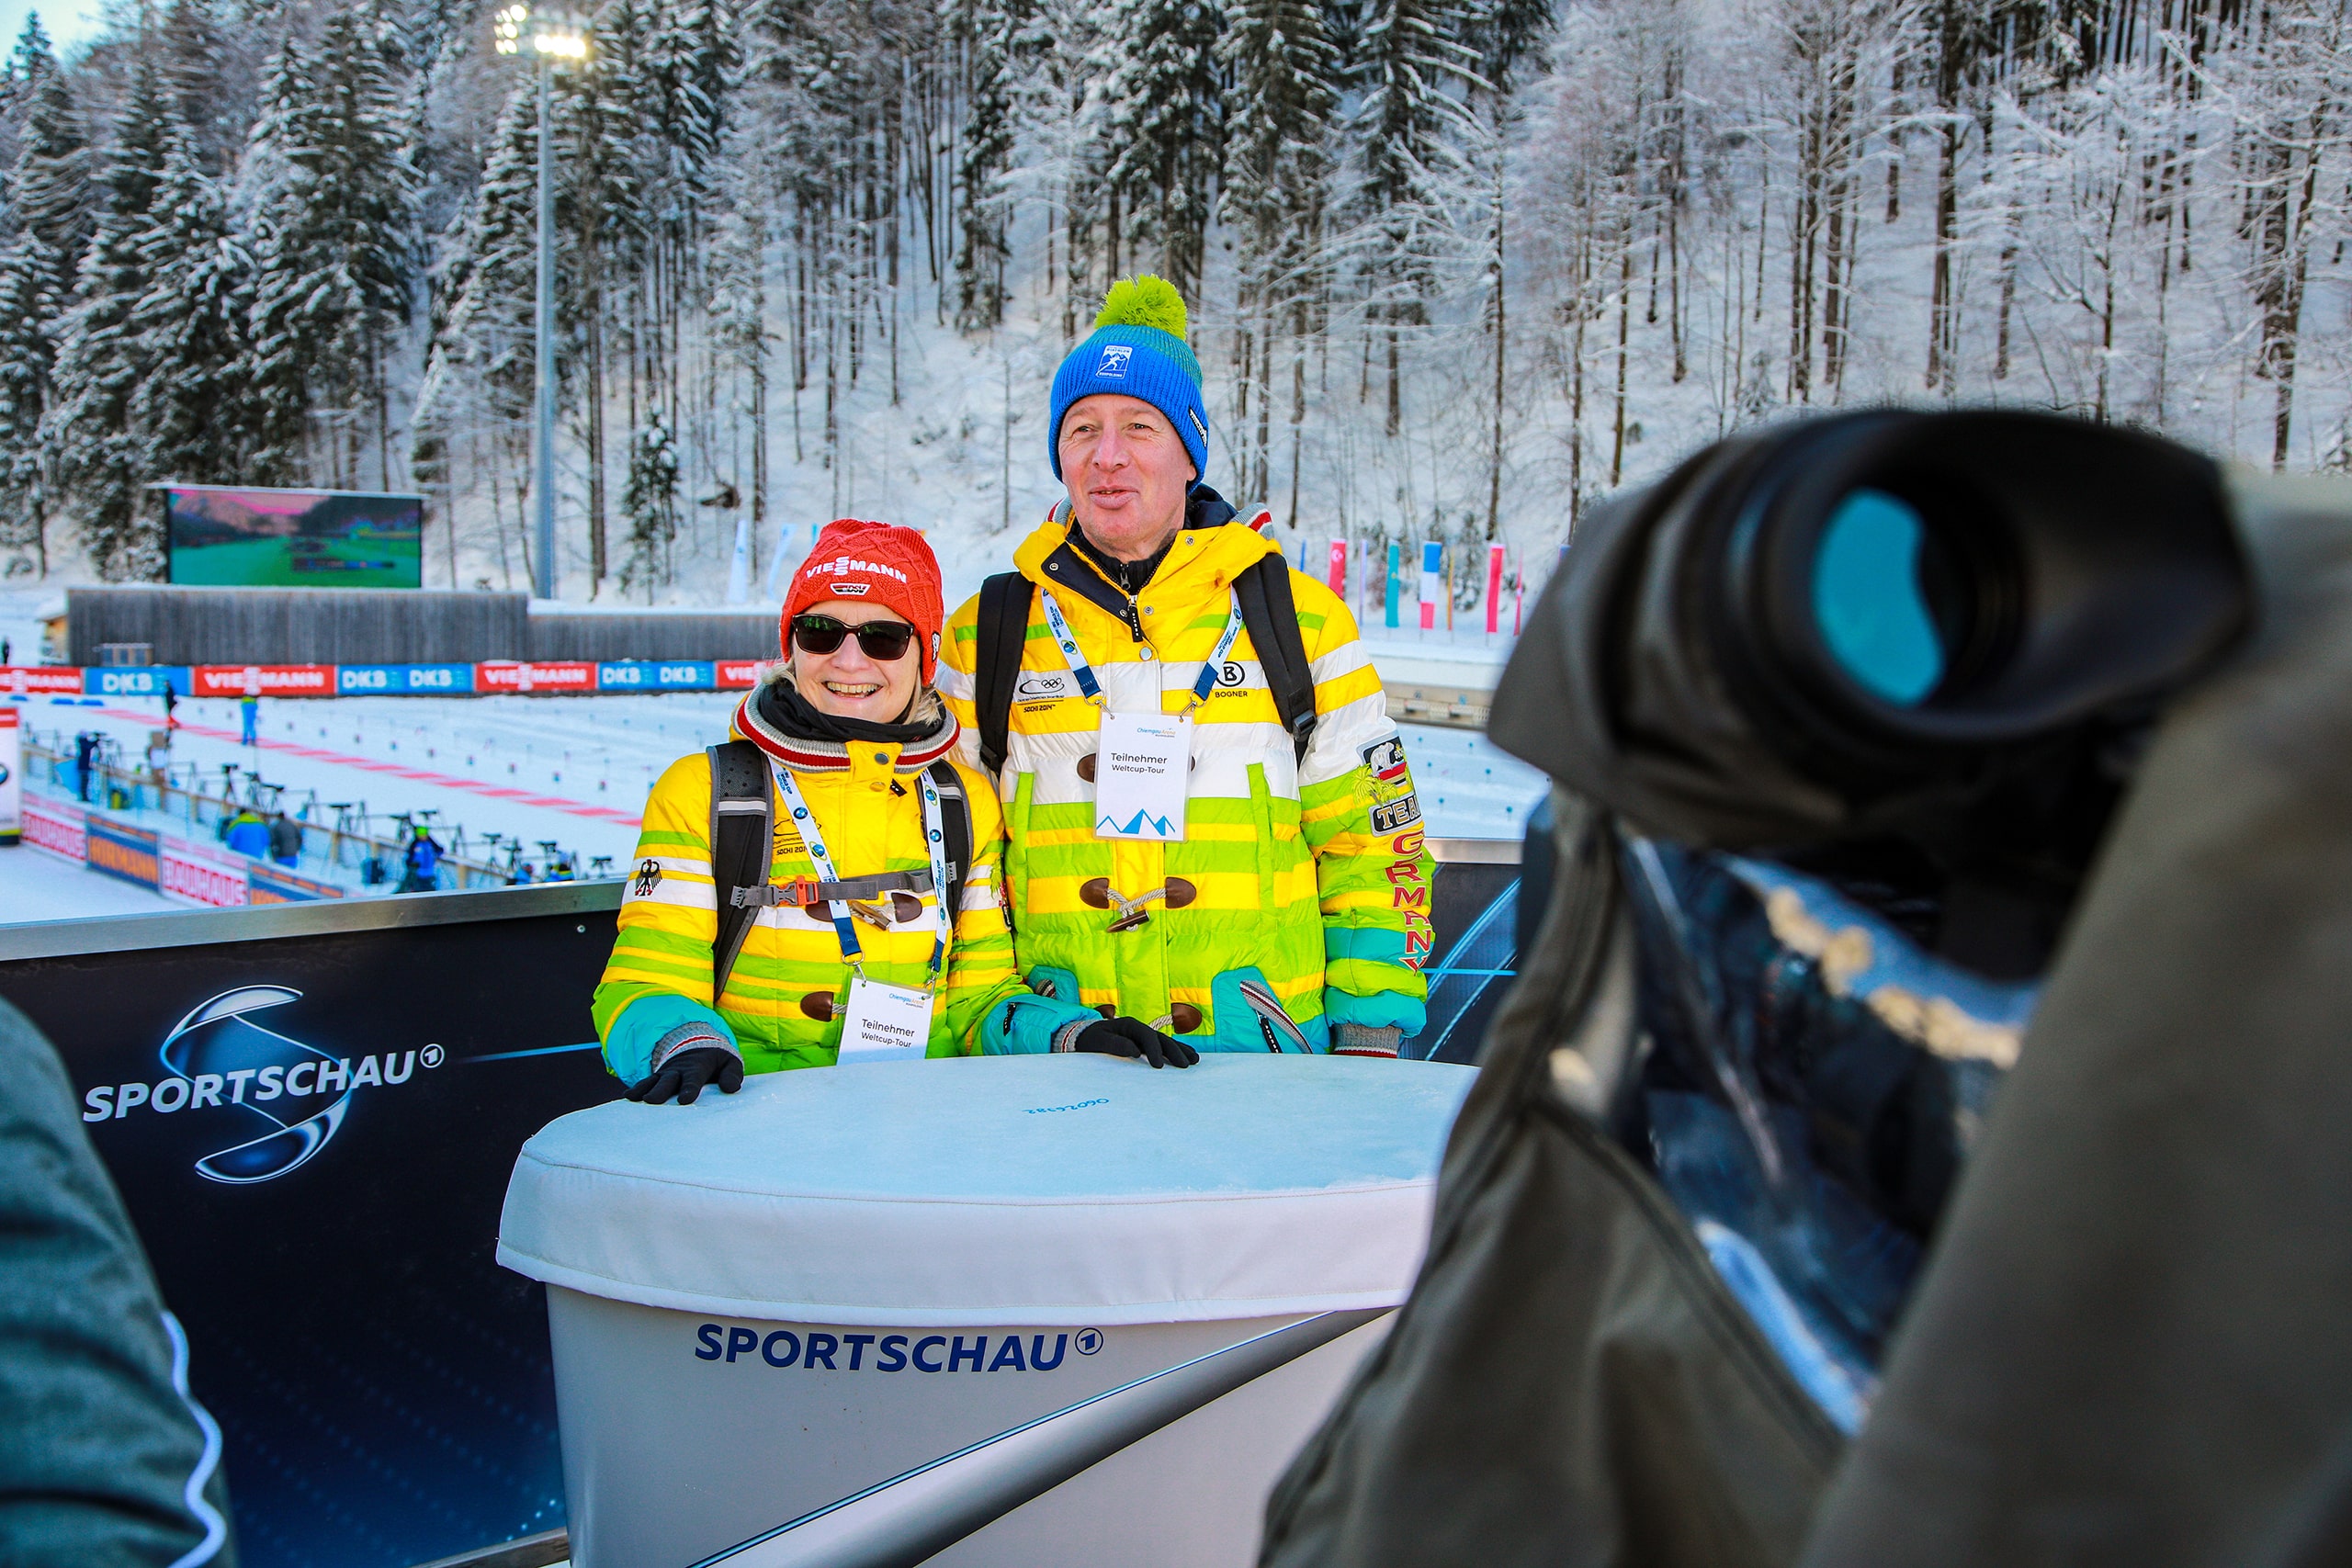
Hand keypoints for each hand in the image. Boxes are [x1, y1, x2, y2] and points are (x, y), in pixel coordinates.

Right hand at [627, 1046, 744, 1103]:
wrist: (700, 1044)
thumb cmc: (717, 1060)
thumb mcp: (730, 1063)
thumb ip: (732, 1075)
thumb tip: (731, 1088)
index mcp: (698, 1066)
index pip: (693, 1079)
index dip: (690, 1088)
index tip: (685, 1100)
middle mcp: (679, 1070)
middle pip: (668, 1081)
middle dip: (660, 1091)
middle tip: (651, 1101)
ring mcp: (666, 1073)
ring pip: (653, 1081)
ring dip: (643, 1090)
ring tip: (632, 1099)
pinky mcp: (658, 1077)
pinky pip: (645, 1083)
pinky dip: (636, 1089)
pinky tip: (627, 1098)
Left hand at [1075, 1017, 1198, 1068]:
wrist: (1083, 1038)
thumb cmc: (1089, 1039)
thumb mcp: (1097, 1040)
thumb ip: (1114, 1044)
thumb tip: (1134, 1050)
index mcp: (1129, 1025)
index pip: (1147, 1036)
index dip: (1154, 1050)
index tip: (1158, 1066)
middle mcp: (1139, 1029)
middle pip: (1161, 1038)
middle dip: (1174, 1052)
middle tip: (1184, 1066)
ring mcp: (1143, 1036)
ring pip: (1166, 1042)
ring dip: (1181, 1051)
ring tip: (1195, 1061)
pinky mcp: (1144, 1045)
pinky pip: (1163, 1048)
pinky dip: (1176, 1052)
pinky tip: (1188, 1058)